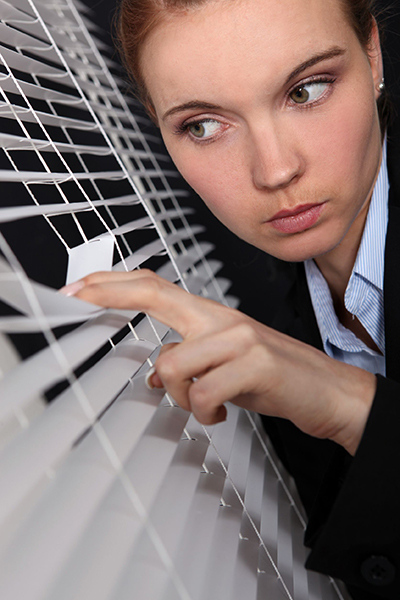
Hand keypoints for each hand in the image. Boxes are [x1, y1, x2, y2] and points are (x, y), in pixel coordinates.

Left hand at [61, 270, 376, 454]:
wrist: (326, 389)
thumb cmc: (273, 375)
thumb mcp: (224, 364)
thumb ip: (190, 362)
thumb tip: (151, 376)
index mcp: (211, 316)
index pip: (156, 287)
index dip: (115, 283)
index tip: (81, 286)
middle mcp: (221, 319)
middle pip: (155, 293)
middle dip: (108, 293)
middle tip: (77, 296)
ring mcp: (238, 337)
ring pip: (171, 365)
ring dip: (178, 396)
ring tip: (203, 404)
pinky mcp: (254, 364)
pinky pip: (202, 394)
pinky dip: (204, 412)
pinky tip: (219, 412)